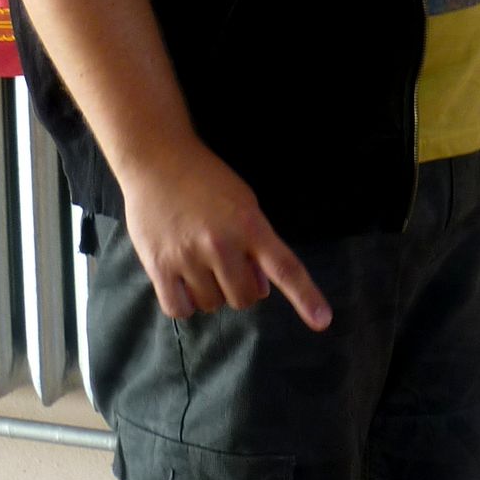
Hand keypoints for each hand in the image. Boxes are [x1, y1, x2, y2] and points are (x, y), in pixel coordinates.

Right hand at [120, 137, 332, 330]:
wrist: (156, 159)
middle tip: (227, 264)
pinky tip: (182, 281)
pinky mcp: (159, 266)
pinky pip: (180, 309)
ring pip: (212, 305)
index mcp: (249, 225)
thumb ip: (256, 244)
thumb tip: (263, 288)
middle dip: (241, 287)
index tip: (323, 321)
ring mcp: (189, 257)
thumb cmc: (204, 178)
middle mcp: (222, 245)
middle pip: (245, 298)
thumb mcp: (243, 201)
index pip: (285, 267)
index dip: (306, 297)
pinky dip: (185, 303)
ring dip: (210, 292)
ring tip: (199, 262)